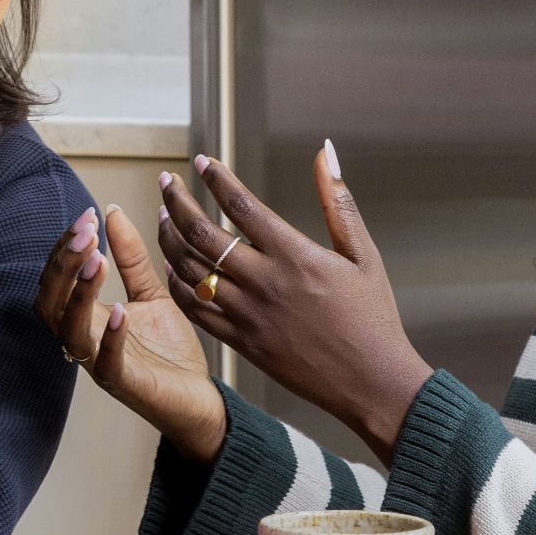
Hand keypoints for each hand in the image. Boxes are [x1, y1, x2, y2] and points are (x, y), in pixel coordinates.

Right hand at [36, 205, 228, 463]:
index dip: (64, 248)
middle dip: (63, 264)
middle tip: (85, 232)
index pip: (56, 279)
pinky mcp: (126, 385)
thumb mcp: (151, 294)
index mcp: (87, 317)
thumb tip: (111, 212)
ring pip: (70, 330)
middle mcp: (86, 339)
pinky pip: (107, 363)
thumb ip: (131, 258)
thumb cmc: (169, 351)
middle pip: (50, 302)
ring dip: (80, 293)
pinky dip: (110, 337)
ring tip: (98, 260)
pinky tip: (120, 310)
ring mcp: (101, 363)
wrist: (199, 399)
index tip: (87, 216)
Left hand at [156, 143, 433, 466]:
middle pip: (203, 234)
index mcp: (295, 256)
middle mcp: (265, 283)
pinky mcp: (241, 342)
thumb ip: (337, 201)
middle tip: (167, 182)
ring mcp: (248, 315)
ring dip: (170, 238)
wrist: (371, 382)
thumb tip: (326, 152)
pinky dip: (179, 284)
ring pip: (191, 270)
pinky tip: (173, 266)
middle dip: (178, 201)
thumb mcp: (363, 253)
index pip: (241, 205)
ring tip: (163, 216)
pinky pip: (196, 310)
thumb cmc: (373, 316)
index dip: (215, 178)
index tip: (201, 161)